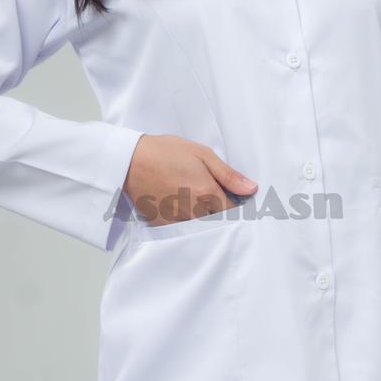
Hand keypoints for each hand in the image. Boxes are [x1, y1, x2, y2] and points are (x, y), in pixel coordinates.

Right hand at [123, 134, 257, 225]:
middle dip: (220, 213)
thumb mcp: (201, 154)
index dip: (236, 205)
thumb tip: (251, 188)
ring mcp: (177, 220)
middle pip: (218, 221)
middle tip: (213, 198)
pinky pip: (181, 229)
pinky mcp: (162, 224)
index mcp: (207, 193)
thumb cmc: (165, 152)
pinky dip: (185, 220)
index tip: (235, 198)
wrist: (129, 160)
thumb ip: (228, 174)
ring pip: (201, 227)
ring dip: (203, 217)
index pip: (233, 211)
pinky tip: (179, 205)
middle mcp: (194, 210)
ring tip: (194, 199)